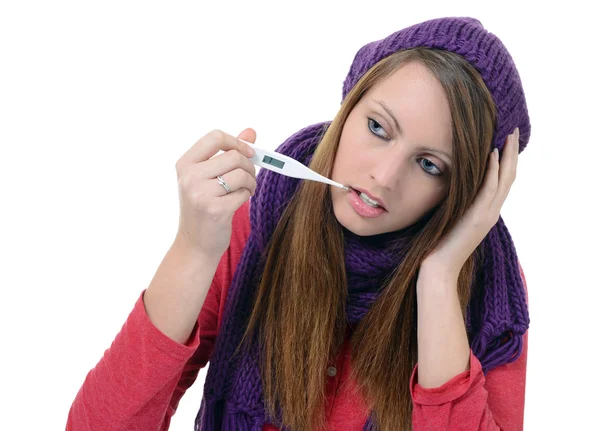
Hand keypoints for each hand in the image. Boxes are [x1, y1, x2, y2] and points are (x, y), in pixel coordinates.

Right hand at [174, 128, 256, 258]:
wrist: (195, 245)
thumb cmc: (204, 207)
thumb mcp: (209, 177)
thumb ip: (228, 152)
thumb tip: (251, 132)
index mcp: (185, 164)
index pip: (215, 137)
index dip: (237, 142)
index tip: (248, 152)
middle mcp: (190, 177)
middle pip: (234, 156)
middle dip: (249, 166)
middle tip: (248, 178)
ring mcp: (201, 194)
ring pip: (241, 174)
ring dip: (251, 182)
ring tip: (245, 190)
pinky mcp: (215, 210)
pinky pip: (244, 193)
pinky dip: (247, 196)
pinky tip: (238, 202)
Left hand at [422, 128, 519, 278]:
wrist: (438, 268)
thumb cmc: (439, 245)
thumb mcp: (452, 219)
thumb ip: (458, 203)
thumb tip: (452, 186)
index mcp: (486, 212)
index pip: (502, 182)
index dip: (506, 161)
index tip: (505, 141)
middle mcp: (491, 212)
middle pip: (508, 177)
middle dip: (511, 153)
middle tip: (513, 131)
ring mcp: (486, 215)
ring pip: (503, 180)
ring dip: (506, 156)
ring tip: (507, 136)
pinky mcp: (477, 218)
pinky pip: (488, 190)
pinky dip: (492, 171)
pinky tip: (491, 154)